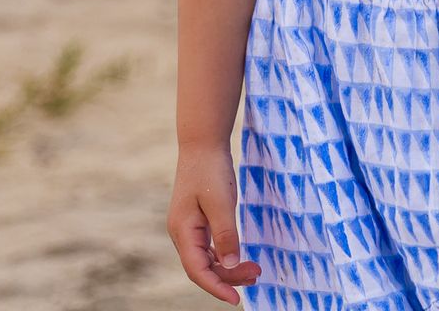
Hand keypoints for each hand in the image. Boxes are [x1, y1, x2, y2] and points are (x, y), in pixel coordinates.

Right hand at [166, 144, 261, 303]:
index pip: (197, 270)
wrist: (202, 144)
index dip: (216, 288)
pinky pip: (209, 249)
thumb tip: (229, 265)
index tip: (236, 300)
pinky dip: (224, 256)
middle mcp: (181, 233)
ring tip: (255, 270)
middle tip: (257, 274)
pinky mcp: (196, 222)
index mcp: (182, 230)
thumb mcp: (222, 202)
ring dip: (228, 268)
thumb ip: (226, 235)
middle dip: (228, 277)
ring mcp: (188, 228)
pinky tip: (239, 257)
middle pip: (203, 268)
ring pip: (206, 260)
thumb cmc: (211, 170)